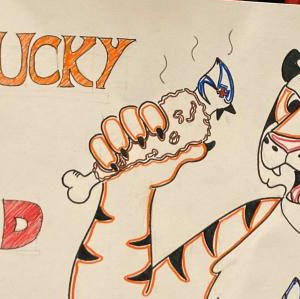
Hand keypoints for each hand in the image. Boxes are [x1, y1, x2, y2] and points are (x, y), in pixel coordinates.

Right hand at [87, 99, 207, 188]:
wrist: (134, 190)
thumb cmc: (153, 170)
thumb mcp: (171, 162)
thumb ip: (187, 153)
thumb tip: (203, 147)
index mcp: (147, 125)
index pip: (148, 108)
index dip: (153, 115)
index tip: (160, 131)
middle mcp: (130, 127)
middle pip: (127, 112)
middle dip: (134, 125)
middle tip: (142, 141)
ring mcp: (114, 137)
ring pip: (109, 123)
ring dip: (117, 137)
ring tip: (126, 153)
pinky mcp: (101, 150)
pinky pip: (96, 143)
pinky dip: (103, 154)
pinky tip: (114, 167)